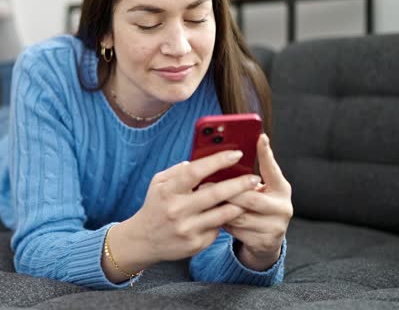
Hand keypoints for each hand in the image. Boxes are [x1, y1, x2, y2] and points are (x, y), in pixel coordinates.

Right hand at [121, 150, 263, 265]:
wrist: (143, 240)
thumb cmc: (155, 206)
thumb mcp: (158, 183)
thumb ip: (179, 170)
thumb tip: (202, 161)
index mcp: (168, 190)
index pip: (196, 171)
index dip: (218, 161)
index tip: (237, 154)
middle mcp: (177, 210)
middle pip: (215, 193)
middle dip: (239, 184)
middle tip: (255, 178)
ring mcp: (187, 229)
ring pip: (223, 214)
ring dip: (240, 204)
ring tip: (252, 195)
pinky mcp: (195, 244)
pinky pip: (218, 228)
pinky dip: (226, 219)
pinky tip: (232, 213)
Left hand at [201, 134, 291, 270]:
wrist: (266, 241)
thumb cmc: (256, 207)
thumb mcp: (257, 191)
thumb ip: (247, 178)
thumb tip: (225, 155)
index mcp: (282, 189)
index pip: (273, 169)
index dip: (266, 153)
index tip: (260, 137)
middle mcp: (283, 207)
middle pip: (250, 197)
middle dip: (225, 191)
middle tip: (205, 184)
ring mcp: (275, 226)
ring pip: (239, 215)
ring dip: (219, 208)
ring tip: (204, 201)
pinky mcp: (264, 242)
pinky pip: (236, 231)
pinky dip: (221, 223)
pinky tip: (212, 218)